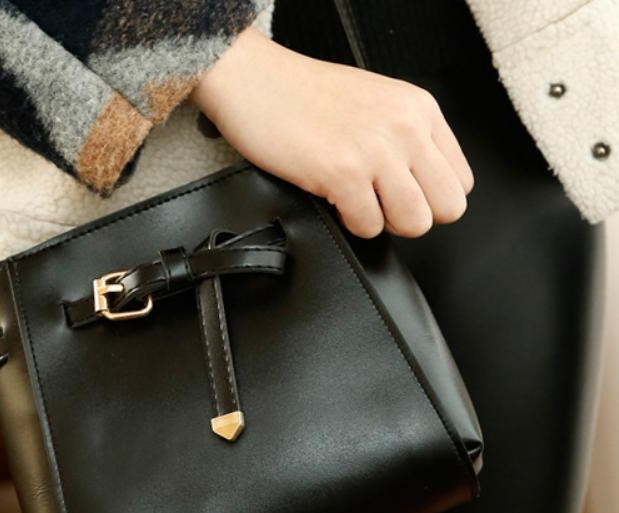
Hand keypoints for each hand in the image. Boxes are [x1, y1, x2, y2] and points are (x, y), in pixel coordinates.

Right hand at [192, 28, 473, 238]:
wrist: (256, 81)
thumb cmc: (306, 96)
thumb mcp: (379, 103)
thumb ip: (408, 139)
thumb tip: (421, 187)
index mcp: (420, 110)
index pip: (461, 181)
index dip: (430, 198)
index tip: (402, 193)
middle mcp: (406, 128)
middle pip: (447, 207)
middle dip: (413, 217)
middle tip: (382, 205)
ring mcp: (376, 151)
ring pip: (414, 222)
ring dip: (383, 223)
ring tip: (357, 203)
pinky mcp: (342, 172)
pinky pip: (368, 225)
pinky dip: (350, 223)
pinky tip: (334, 200)